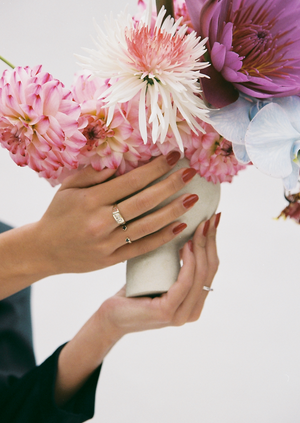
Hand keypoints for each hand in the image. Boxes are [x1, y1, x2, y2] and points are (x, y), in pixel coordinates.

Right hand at [0, 151, 198, 297]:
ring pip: (147, 226)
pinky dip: (163, 237)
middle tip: (191, 173)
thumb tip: (119, 163)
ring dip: (173, 211)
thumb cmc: (58, 214)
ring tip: (193, 198)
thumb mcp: (67, 188)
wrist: (44, 250)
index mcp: (90, 201)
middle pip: (144, 202)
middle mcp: (101, 222)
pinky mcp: (112, 259)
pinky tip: (180, 226)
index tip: (173, 157)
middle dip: (171, 185)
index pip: (130, 181)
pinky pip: (142, 248)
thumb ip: (91, 174)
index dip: (154, 168)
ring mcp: (108, 243)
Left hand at [97, 213, 219, 338]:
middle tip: (210, 218)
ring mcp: (181, 314)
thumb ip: (174, 261)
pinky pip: (184, 284)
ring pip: (200, 275)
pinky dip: (189, 263)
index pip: (211, 268)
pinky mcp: (168, 312)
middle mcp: (193, 311)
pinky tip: (187, 246)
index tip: (213, 219)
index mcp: (194, 302)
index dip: (213, 242)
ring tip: (200, 225)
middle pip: (209, 270)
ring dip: (201, 247)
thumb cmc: (134, 291)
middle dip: (210, 241)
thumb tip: (183, 227)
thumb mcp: (159, 272)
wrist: (112, 315)